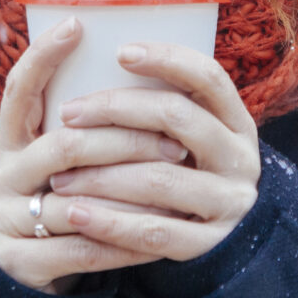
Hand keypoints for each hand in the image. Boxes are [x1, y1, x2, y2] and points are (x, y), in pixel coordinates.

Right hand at [0, 19, 190, 293]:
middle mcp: (0, 178)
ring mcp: (2, 223)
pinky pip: (82, 250)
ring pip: (76, 200)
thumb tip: (140, 71)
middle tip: (177, 141)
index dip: (42, 56)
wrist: (20, 280)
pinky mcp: (18, 264)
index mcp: (8, 145)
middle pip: (63, 146)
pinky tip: (159, 236)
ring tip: (177, 185)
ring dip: (133, 192)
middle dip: (125, 140)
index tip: (77, 25)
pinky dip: (124, 241)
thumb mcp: (54, 165)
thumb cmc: (55, 205)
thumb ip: (81, 129)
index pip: (17, 90)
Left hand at [45, 41, 259, 263]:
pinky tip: (75, 214)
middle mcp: (240, 159)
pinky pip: (154, 232)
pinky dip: (110, 223)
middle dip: (116, 110)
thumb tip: (107, 60)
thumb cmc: (190, 173)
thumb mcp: (194, 138)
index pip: (208, 77)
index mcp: (237, 122)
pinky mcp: (208, 245)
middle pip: (178, 118)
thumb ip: (163, 109)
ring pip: (161, 178)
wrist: (229, 243)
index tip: (120, 52)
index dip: (167, 59)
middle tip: (67, 113)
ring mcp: (228, 203)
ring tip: (58, 175)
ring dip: (102, 174)